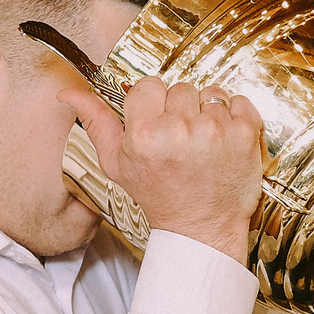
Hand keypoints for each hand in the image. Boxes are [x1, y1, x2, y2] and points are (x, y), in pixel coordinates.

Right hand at [60, 76, 265, 258]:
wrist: (201, 228)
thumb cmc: (159, 197)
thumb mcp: (117, 164)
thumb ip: (96, 123)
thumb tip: (69, 94)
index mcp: (144, 135)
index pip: (148, 85)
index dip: (153, 105)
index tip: (157, 125)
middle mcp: (179, 129)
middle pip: (180, 88)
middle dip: (180, 110)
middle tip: (180, 141)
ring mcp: (215, 130)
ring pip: (209, 93)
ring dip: (207, 113)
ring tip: (202, 142)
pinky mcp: (244, 133)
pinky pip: (239, 101)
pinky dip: (234, 116)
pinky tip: (223, 141)